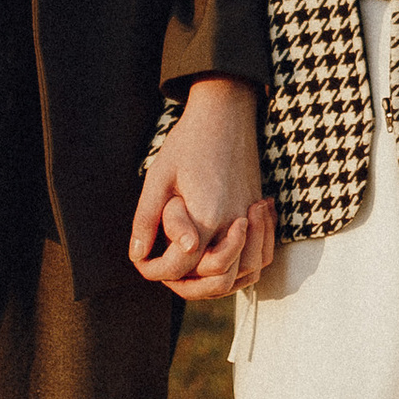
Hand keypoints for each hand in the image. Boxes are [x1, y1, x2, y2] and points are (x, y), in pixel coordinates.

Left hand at [130, 76, 275, 300]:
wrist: (226, 113)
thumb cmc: (189, 142)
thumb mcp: (158, 177)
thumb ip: (147, 219)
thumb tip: (137, 254)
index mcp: (206, 216)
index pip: (182, 266)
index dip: (156, 271)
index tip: (142, 261)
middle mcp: (234, 224)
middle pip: (216, 281)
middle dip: (187, 286)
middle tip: (164, 272)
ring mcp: (251, 220)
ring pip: (243, 274)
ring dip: (215, 281)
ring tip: (190, 271)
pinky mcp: (259, 214)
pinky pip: (261, 256)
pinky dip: (242, 268)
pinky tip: (221, 259)